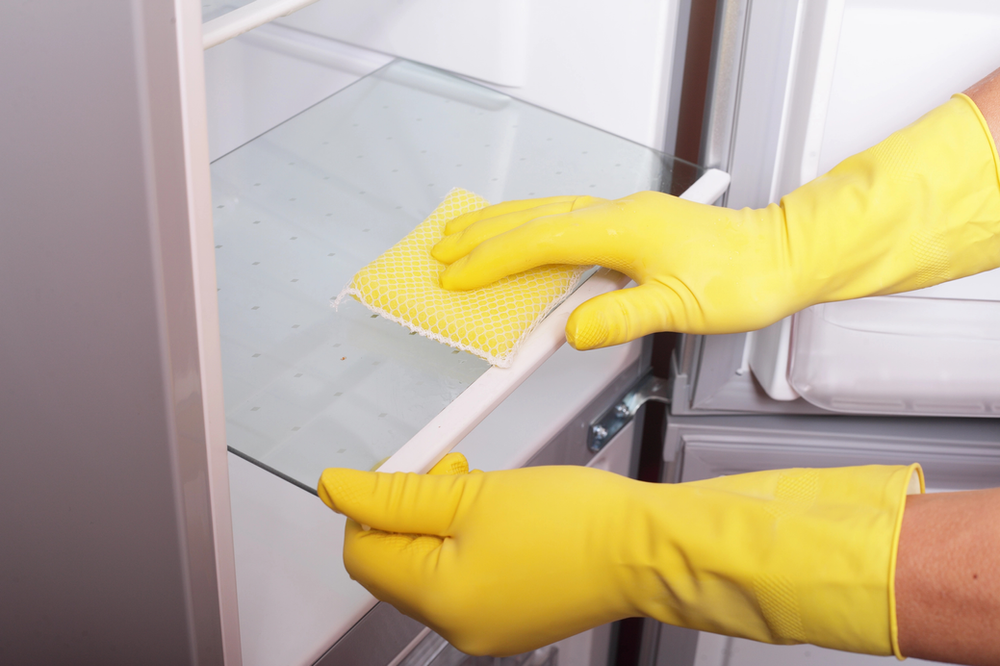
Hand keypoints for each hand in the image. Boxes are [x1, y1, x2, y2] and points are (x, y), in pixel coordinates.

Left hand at [319, 453, 921, 657]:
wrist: (648, 547)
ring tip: (480, 486)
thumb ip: (396, 494)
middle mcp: (458, 625)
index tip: (401, 468)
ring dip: (441, 522)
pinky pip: (467, 579)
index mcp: (439, 598)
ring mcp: (488, 627)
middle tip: (448, 469)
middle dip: (410, 510)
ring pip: (432, 568)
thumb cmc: (574, 521)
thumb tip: (337, 490)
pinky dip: (469, 543)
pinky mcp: (514, 618)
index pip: (364, 553)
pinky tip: (500, 514)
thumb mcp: (472, 491)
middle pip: (397, 564)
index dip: (371, 504)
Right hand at [432, 95, 999, 349]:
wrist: (784, 255)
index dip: (492, 261)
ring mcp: (625, 215)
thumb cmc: (743, 278)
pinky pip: (566, 219)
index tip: (457, 277)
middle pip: (533, 217)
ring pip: (547, 212)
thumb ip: (624, 316)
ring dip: (502, 224)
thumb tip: (573, 330)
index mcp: (622, 229)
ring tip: (466, 235)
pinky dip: (532, 227)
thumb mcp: (682, 307)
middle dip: (481, 234)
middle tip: (441, 250)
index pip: (540, 242)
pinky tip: (526, 239)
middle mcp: (618, 213)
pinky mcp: (633, 224)